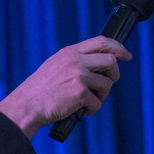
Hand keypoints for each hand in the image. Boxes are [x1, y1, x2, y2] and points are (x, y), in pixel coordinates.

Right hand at [0, 36, 130, 138]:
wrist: (28, 104)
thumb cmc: (41, 89)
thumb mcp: (56, 65)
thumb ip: (76, 61)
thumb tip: (99, 66)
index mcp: (70, 52)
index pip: (101, 42)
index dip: (118, 47)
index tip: (126, 55)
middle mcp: (76, 61)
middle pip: (111, 61)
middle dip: (114, 74)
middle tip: (107, 84)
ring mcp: (78, 76)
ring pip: (107, 84)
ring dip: (101, 95)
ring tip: (87, 101)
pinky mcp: (80, 94)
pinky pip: (97, 103)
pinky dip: (91, 110)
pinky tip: (80, 111)